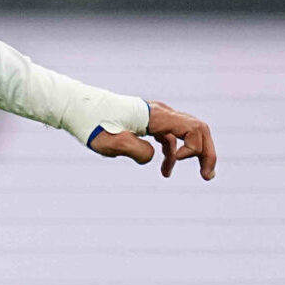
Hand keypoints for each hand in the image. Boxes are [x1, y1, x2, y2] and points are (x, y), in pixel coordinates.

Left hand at [89, 99, 216, 179]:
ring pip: (187, 133)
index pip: (194, 129)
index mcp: (157, 115)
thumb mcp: (112, 143)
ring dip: (195, 154)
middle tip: (208, 175)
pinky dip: (173, 153)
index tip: (176, 162)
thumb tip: (153, 158)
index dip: (195, 149)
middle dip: (207, 152)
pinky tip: (165, 171)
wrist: (77, 109)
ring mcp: (156, 117)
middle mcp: (161, 113)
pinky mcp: (147, 123)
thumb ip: (136, 151)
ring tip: (203, 176)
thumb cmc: (92, 124)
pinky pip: (170, 137)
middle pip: (198, 129)